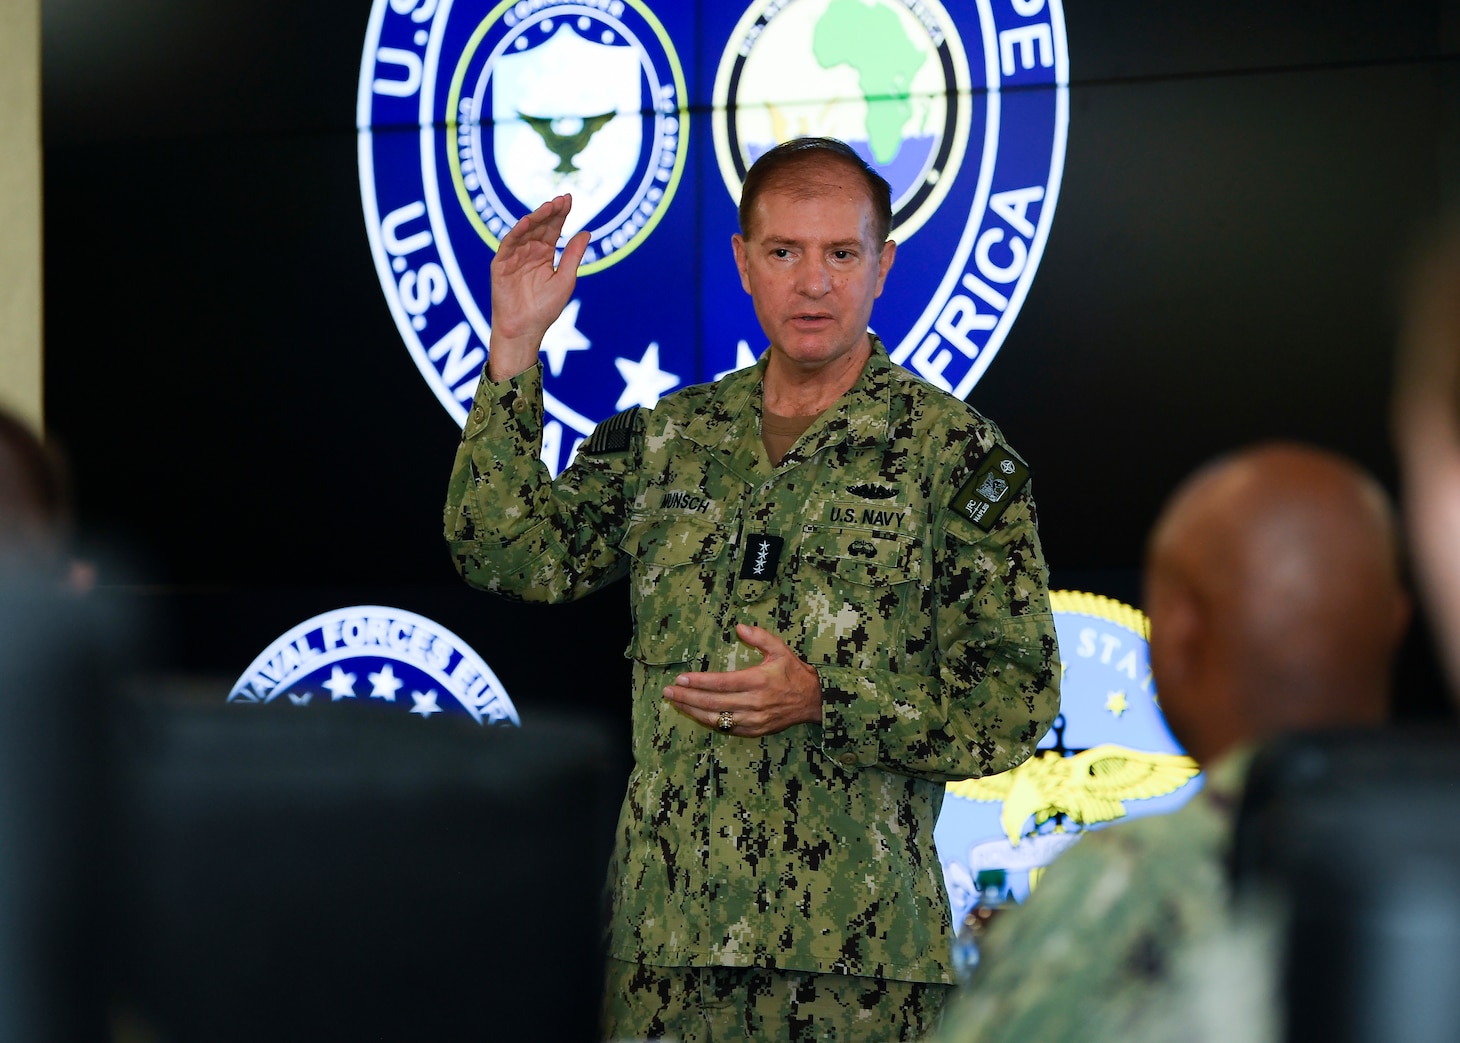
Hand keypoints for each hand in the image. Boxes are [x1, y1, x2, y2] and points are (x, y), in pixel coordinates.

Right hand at [487, 194, 590, 380]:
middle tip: (561, 200)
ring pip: (525, 231)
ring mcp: (514, 257)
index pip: (553, 229)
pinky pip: (508, 245)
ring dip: (536, 218)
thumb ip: (573, 256)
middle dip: (550, 212)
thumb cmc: (545, 309)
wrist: (525, 330)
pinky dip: (517, 233)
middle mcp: (529, 252)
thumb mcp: (565, 280)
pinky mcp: (501, 265)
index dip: (561, 214)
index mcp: (545, 255)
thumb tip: (587, 232)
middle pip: (540, 226)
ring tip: (548, 207)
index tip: (569, 198)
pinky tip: (527, 222)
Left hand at [662, 623, 823, 736]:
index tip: (681, 679)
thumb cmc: (794, 673)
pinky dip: (709, 721)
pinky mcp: (755, 730)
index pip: (721, 683)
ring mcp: (753, 719)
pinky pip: (727, 729)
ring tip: (676, 703)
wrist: (814, 701)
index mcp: (758, 681)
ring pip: (716, 718)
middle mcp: (753, 702)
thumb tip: (739, 627)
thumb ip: (760, 637)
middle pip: (713, 702)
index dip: (698, 682)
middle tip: (668, 691)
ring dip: (693, 711)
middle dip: (687, 697)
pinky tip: (696, 714)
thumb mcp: (780, 650)